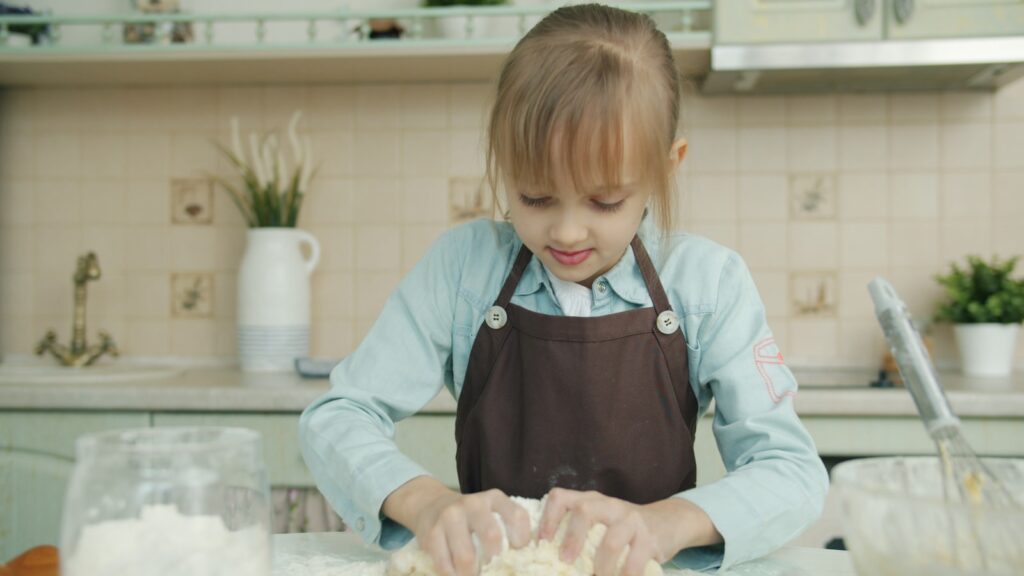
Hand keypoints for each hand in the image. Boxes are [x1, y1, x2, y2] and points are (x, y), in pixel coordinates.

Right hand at [384, 478, 530, 575]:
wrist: (431, 505)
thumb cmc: (470, 517)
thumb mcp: (490, 513)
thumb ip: (506, 529)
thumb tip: (524, 560)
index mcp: (494, 498)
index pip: (517, 515)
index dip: (522, 538)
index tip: (519, 552)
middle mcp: (473, 504)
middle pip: (492, 536)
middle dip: (495, 562)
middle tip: (495, 571)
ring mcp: (450, 517)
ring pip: (466, 557)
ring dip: (472, 574)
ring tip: (474, 575)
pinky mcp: (431, 533)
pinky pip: (445, 565)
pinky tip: (457, 574)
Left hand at [537, 488, 718, 575]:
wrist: (668, 521)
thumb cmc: (624, 527)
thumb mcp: (602, 521)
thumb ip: (582, 532)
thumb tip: (551, 561)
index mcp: (592, 501)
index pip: (561, 498)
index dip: (547, 518)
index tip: (541, 542)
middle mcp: (610, 505)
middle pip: (584, 512)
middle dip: (572, 539)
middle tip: (565, 561)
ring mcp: (632, 520)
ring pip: (611, 541)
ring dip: (601, 567)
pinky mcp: (650, 539)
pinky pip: (634, 562)